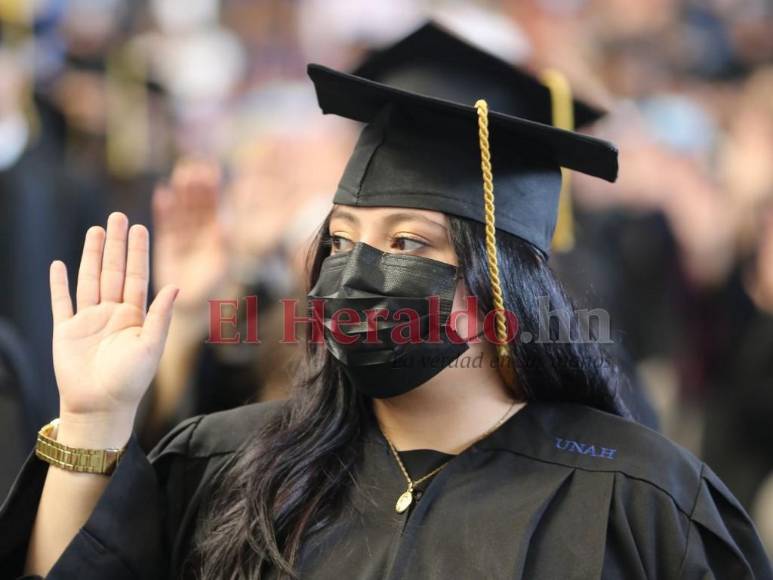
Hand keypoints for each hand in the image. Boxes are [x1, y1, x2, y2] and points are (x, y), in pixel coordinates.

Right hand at [50, 213, 177, 441]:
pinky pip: (61, 302)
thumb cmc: (131, 381)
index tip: (140, 227)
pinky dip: (58, 284)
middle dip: (115, 244)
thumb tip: (175, 285)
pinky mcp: (66, 331)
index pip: (137, 276)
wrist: (100, 407)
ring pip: (89, 279)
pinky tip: (59, 265)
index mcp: (135, 316)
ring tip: (95, 230)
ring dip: (91, 255)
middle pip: (113, 271)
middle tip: (117, 216)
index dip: (137, 252)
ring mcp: (88, 321)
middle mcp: (112, 314)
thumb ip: (161, 315)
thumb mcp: (151, 346)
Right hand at [152, 159, 228, 312]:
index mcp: (217, 235)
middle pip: (197, 204)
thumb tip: (226, 225)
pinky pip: (166, 223)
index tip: (211, 171)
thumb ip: (223, 246)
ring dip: (180, 193)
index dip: (212, 190)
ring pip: (182, 210)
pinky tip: (162, 193)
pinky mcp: (168, 243)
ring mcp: (184, 236)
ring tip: (179, 175)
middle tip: (192, 167)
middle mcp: (201, 232)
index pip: (215, 207)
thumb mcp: (220, 266)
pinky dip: (164, 209)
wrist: (192, 305)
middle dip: (195, 187)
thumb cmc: (211, 288)